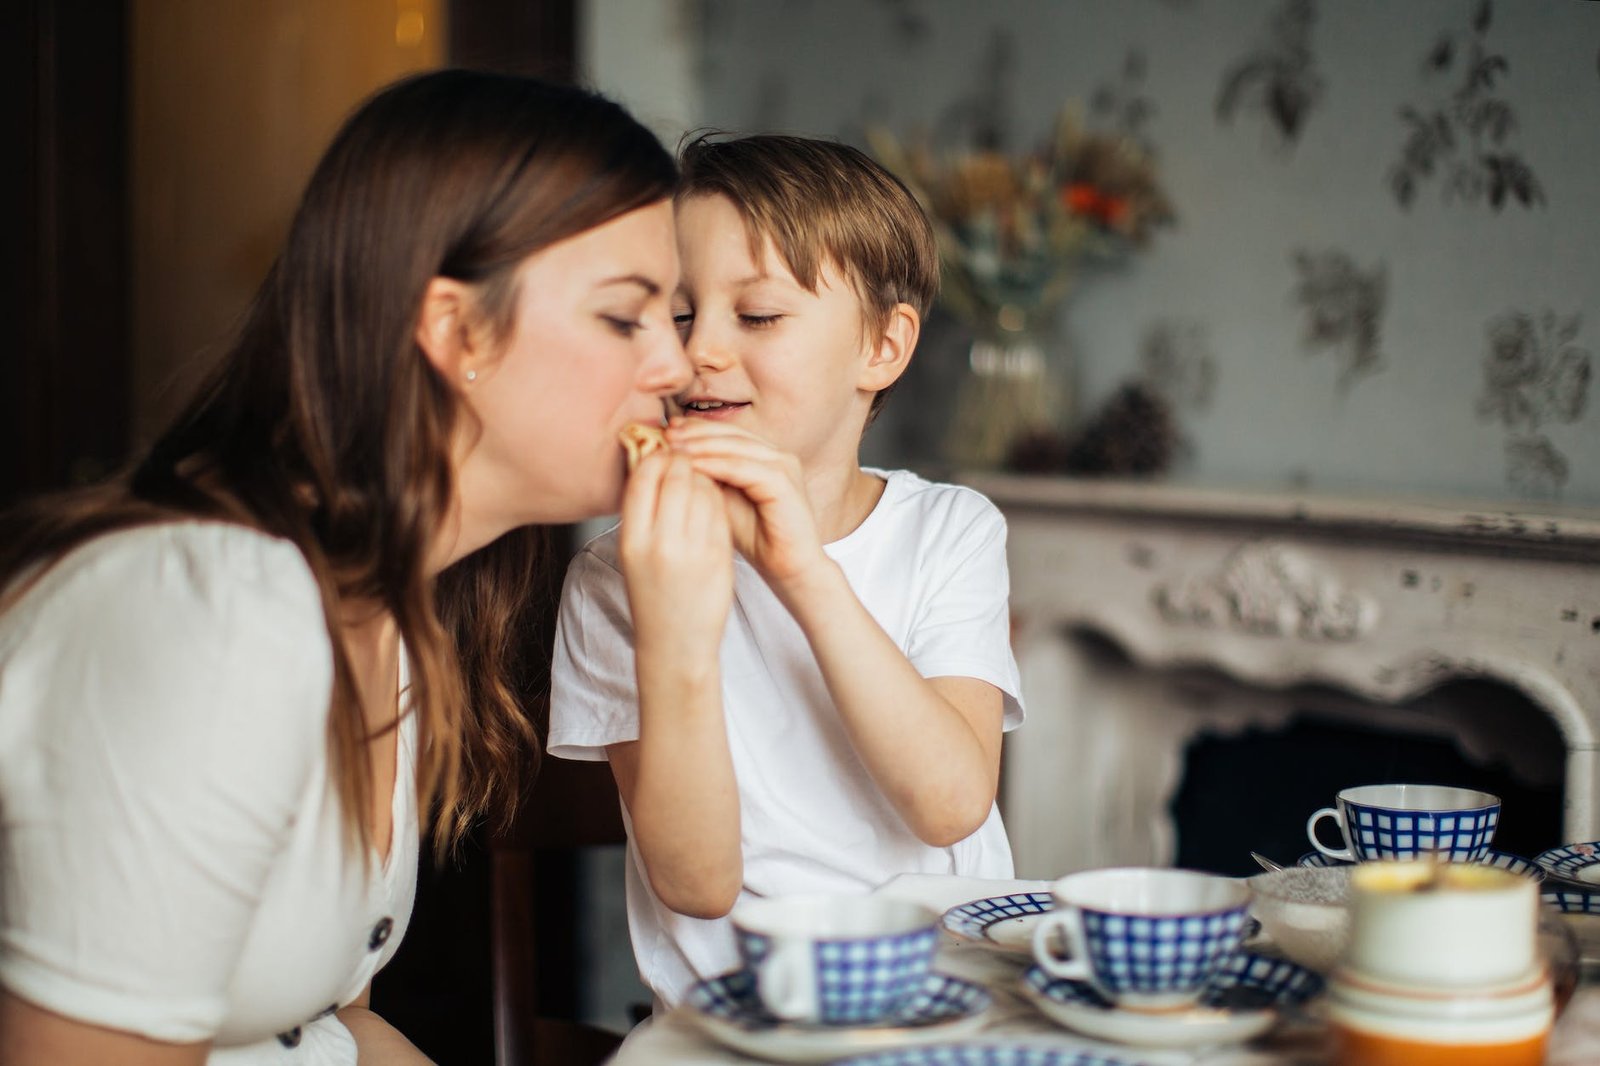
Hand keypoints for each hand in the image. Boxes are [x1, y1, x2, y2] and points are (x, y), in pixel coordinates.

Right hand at [617, 450, 733, 667]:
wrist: (676, 643)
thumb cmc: (653, 594)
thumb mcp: (634, 554)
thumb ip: (642, 512)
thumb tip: (652, 460)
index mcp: (632, 540)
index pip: (644, 476)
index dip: (656, 456)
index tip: (663, 453)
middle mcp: (661, 543)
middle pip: (677, 476)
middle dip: (684, 460)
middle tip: (687, 458)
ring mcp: (693, 550)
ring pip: (703, 489)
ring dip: (704, 476)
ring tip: (699, 480)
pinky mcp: (719, 556)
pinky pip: (721, 510)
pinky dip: (718, 496)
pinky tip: (713, 500)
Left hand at [664, 420, 827, 590]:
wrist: (788, 569)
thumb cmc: (757, 539)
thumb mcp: (724, 502)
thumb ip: (707, 478)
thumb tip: (673, 459)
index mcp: (765, 457)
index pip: (727, 432)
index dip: (696, 429)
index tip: (665, 431)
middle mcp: (777, 456)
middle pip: (731, 433)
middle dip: (696, 432)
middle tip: (666, 434)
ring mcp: (784, 466)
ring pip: (735, 446)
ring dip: (701, 445)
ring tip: (673, 448)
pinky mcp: (784, 482)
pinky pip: (743, 468)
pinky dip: (716, 465)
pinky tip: (692, 466)